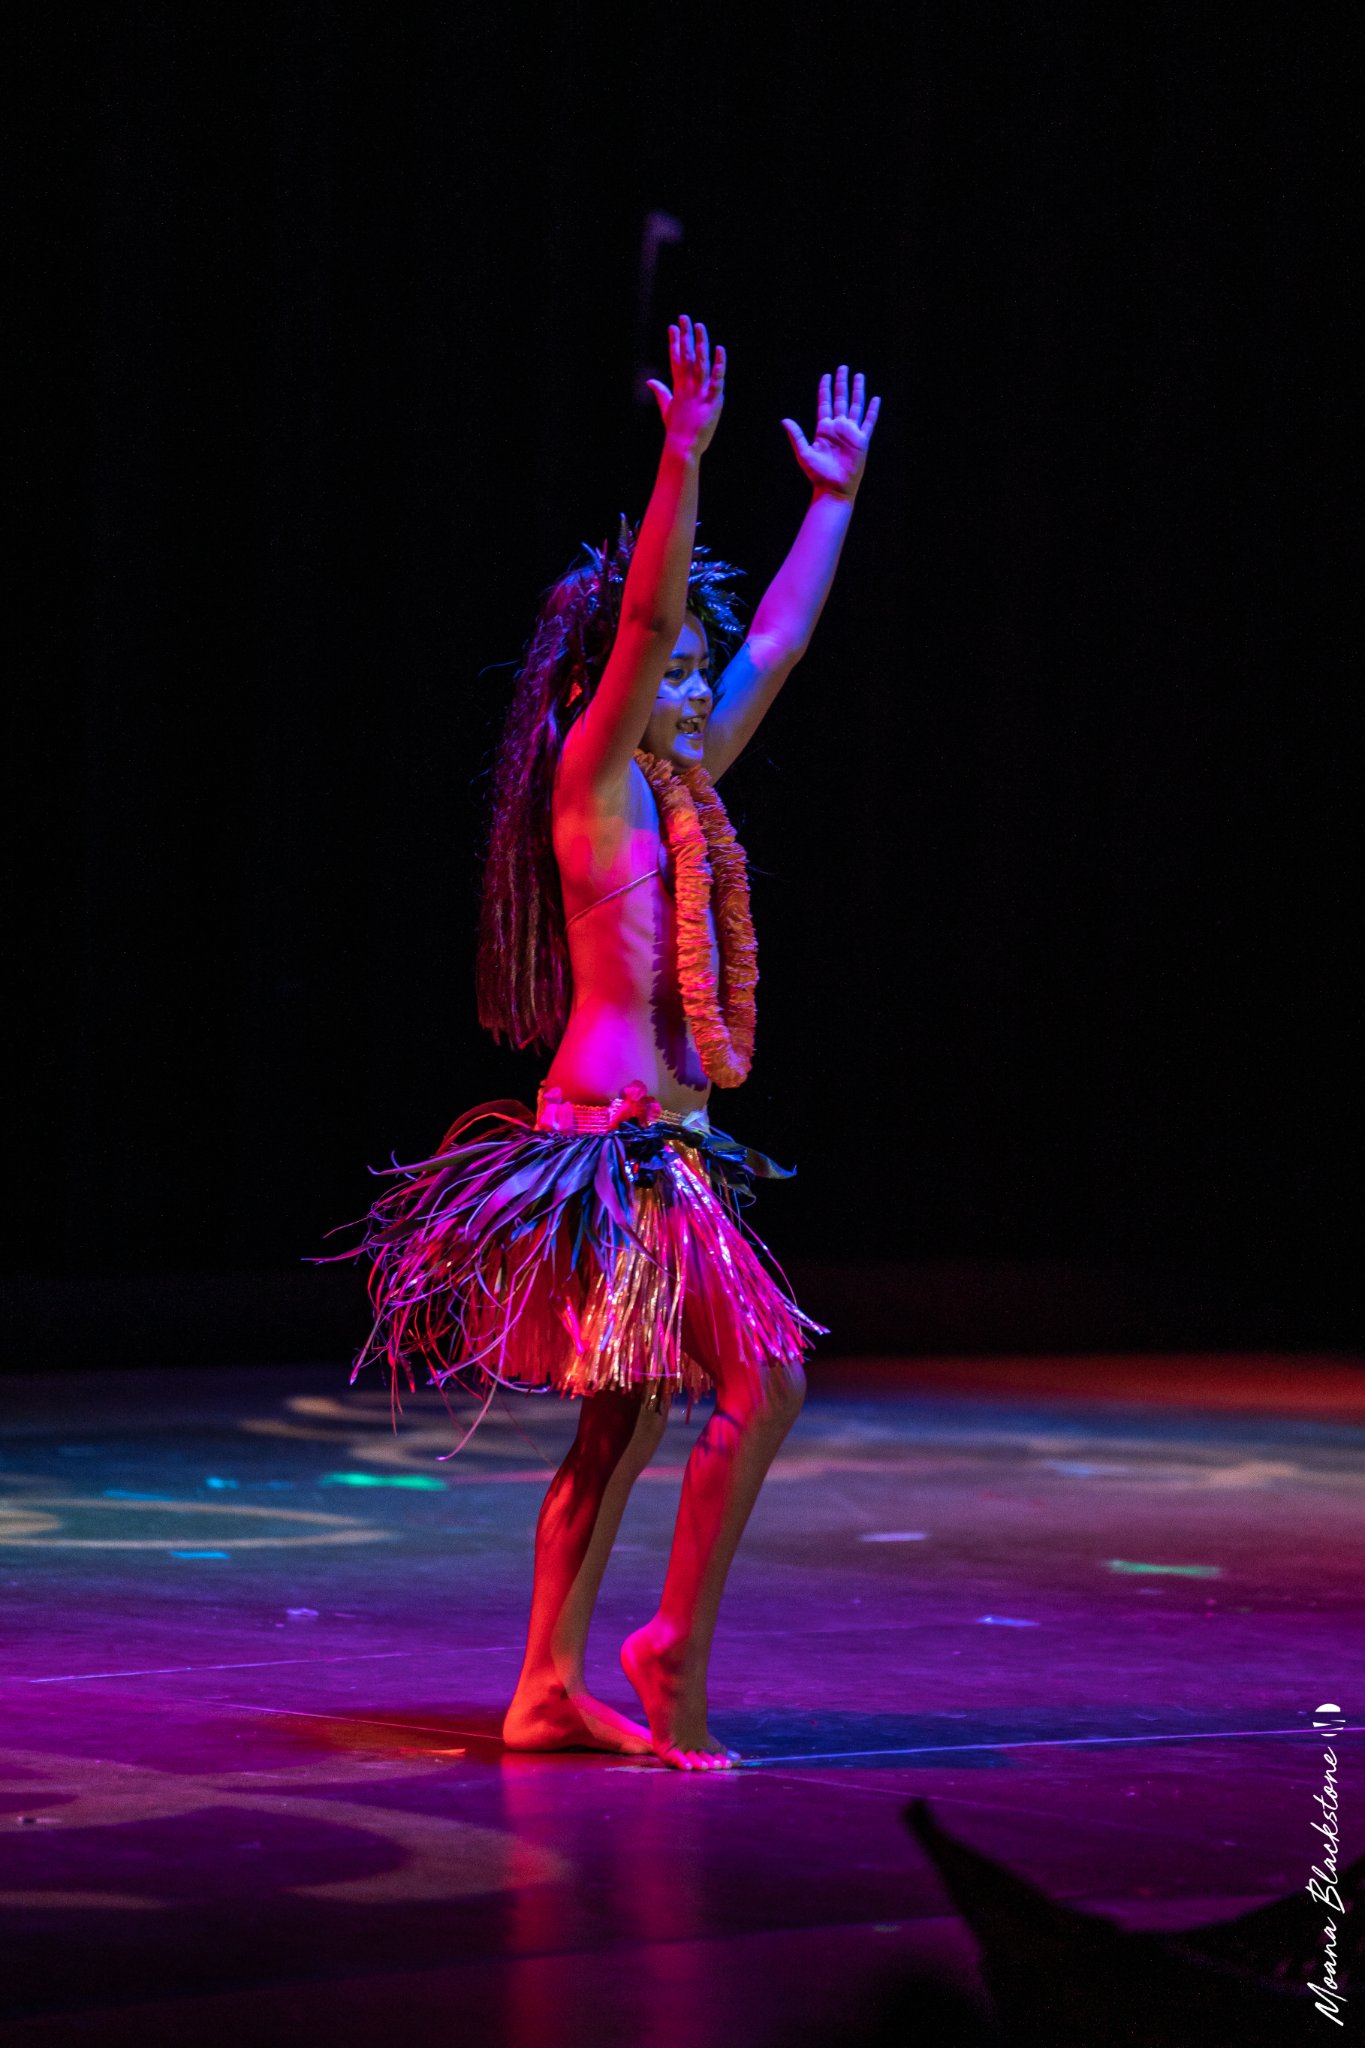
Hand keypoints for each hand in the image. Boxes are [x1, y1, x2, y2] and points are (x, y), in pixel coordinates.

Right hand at [645, 315, 725, 456]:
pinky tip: (720, 349)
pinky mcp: (712, 400)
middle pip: (687, 356)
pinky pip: (716, 379)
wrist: (682, 447)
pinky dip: (718, 364)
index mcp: (678, 388)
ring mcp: (699, 392)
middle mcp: (687, 386)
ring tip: (699, 326)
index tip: (672, 326)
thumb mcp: (666, 409)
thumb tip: (650, 381)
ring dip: (700, 343)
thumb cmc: (675, 431)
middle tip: (684, 317)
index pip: (675, 360)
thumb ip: (660, 392)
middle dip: (685, 336)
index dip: (674, 342)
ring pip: (700, 363)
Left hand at [781, 366, 879, 497]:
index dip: (825, 389)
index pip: (825, 403)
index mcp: (824, 429)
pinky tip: (875, 398)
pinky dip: (872, 410)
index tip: (826, 375)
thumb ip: (796, 435)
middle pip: (841, 400)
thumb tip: (784, 420)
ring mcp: (851, 433)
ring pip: (856, 406)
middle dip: (842, 384)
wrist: (833, 489)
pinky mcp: (862, 441)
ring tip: (859, 376)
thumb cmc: (817, 474)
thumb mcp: (804, 453)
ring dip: (857, 391)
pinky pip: (868, 422)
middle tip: (843, 368)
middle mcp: (838, 428)